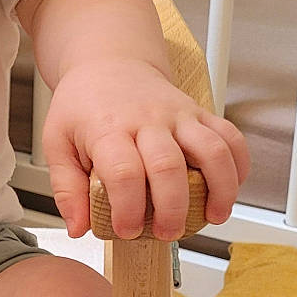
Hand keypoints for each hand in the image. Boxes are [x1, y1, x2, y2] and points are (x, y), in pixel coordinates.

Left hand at [41, 59, 250, 240]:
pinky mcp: (199, 113)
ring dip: (218, 188)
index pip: (123, 172)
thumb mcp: (57, 141)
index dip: (128, 208)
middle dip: (172, 208)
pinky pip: (230, 136)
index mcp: (108, 128)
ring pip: (211, 150)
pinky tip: (230, 188)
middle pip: (168, 166)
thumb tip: (80, 228)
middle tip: (166, 232)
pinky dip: (239, 164)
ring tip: (213, 216)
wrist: (108, 63)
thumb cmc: (83, 105)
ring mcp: (178, 114)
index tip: (127, 230)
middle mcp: (147, 120)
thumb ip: (66, 188)